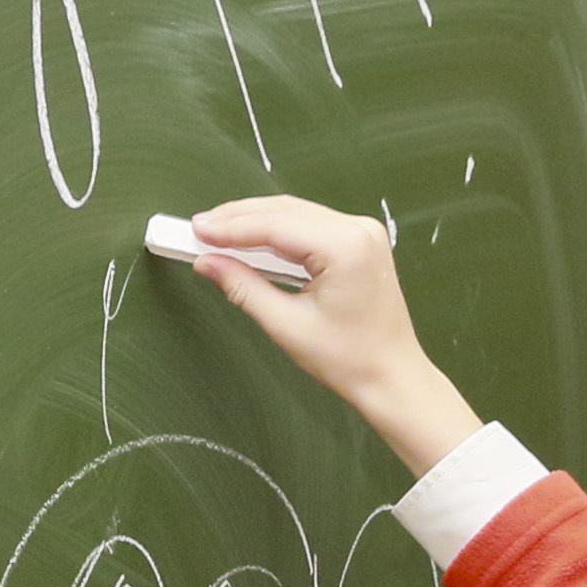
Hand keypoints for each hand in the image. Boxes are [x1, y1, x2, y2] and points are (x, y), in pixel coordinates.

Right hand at [178, 193, 485, 477]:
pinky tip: (250, 240)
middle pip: (285, 210)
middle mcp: (357, 228)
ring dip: (255, 222)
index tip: (194, 229)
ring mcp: (362, 231)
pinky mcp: (360, 240)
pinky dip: (278, 231)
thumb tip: (205, 262)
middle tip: (197, 228)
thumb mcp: (286, 326)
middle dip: (238, 219)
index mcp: (345, 246)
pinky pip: (310, 225)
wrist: (392, 376)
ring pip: (296, 214)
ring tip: (215, 232)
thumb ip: (243, 287)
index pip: (275, 225)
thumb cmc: (346, 359)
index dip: (230, 227)